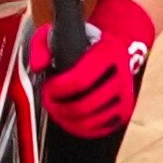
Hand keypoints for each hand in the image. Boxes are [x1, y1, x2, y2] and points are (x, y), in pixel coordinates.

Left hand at [39, 0, 159, 136]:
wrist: (119, 47)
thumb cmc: (84, 42)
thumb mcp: (61, 34)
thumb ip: (41, 45)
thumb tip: (38, 67)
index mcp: (108, 53)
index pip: (80, 81)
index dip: (57, 89)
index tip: (47, 85)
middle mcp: (122, 76)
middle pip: (84, 105)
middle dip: (59, 107)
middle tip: (49, 100)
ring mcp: (125, 95)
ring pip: (91, 120)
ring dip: (67, 119)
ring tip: (57, 110)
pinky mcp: (124, 110)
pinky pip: (100, 128)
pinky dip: (82, 128)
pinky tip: (70, 120)